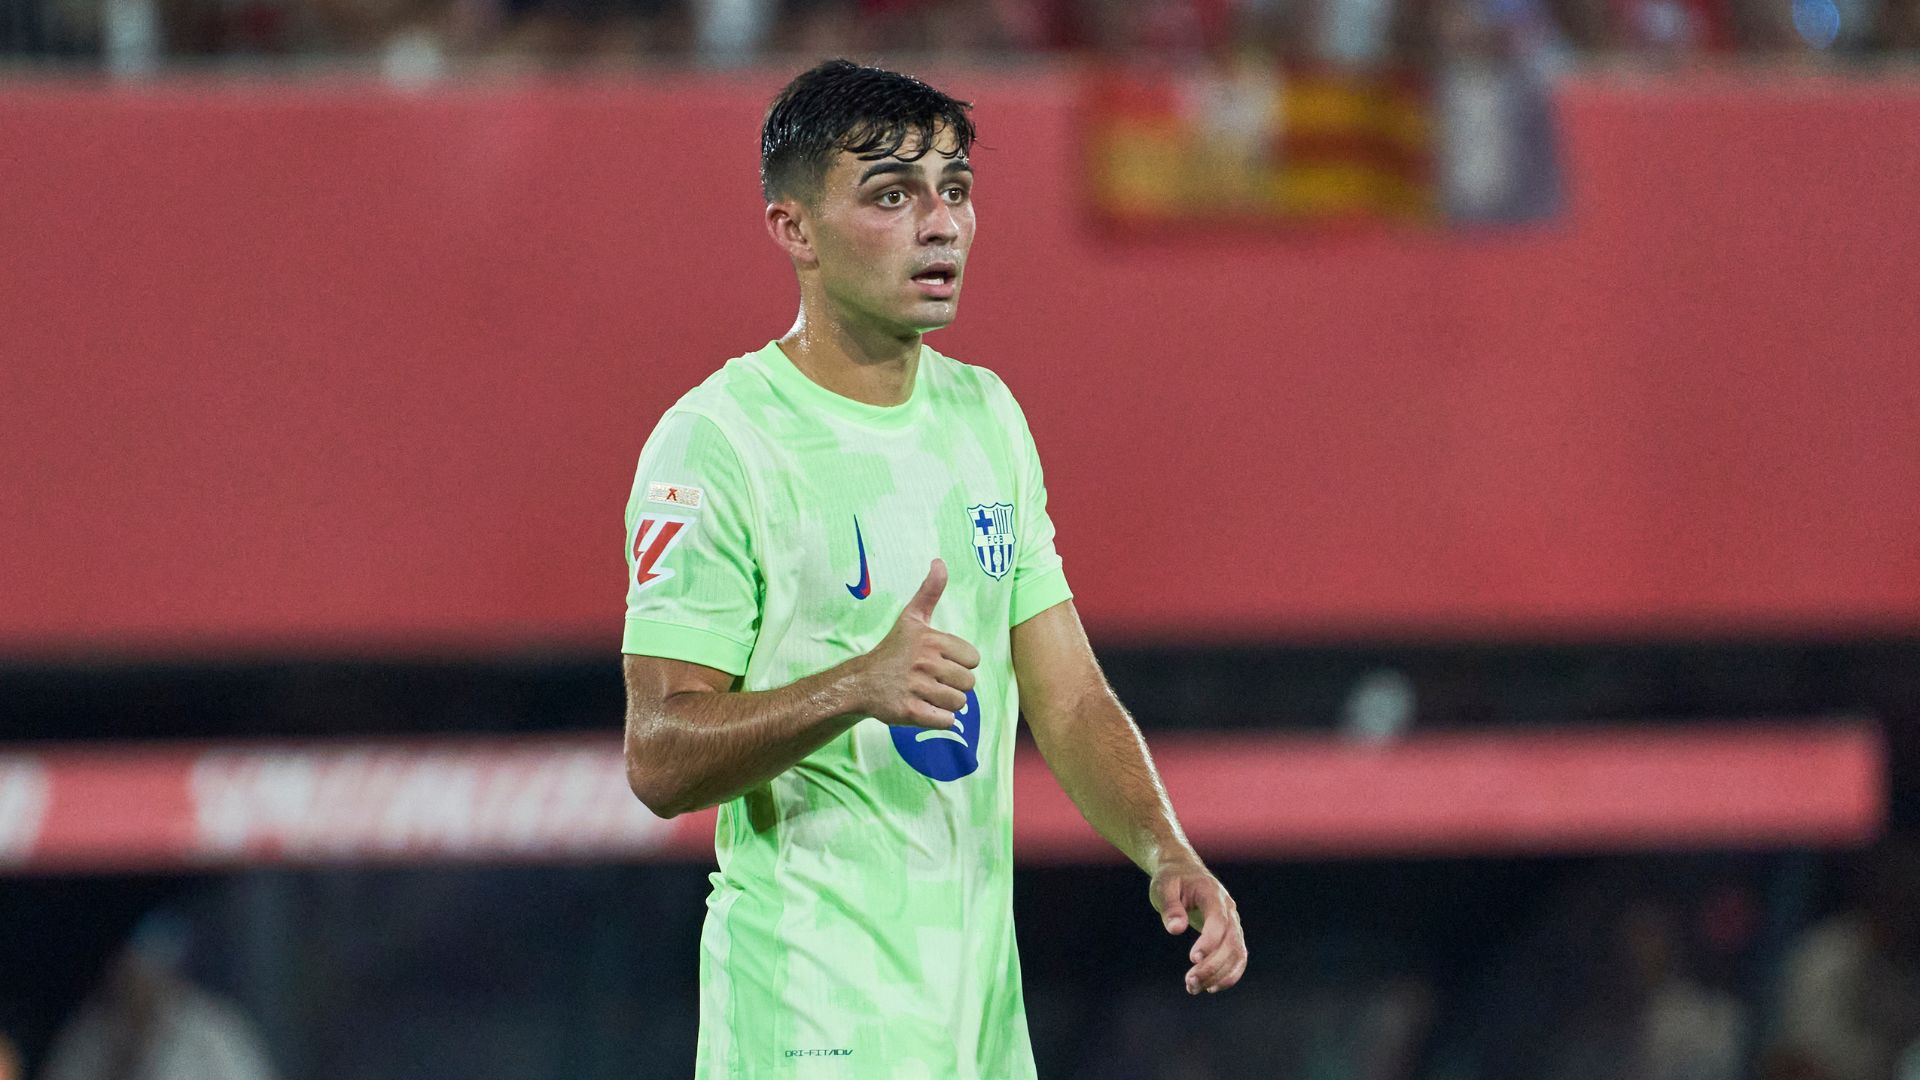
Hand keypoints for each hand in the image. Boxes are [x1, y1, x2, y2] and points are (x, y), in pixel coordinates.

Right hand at [859, 559, 980, 729]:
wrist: (861, 683)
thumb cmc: (893, 650)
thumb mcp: (911, 618)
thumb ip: (930, 591)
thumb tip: (940, 562)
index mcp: (931, 640)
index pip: (973, 659)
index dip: (960, 663)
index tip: (941, 662)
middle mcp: (924, 663)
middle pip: (969, 684)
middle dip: (955, 685)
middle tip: (933, 681)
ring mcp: (916, 688)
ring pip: (959, 703)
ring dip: (947, 703)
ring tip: (928, 694)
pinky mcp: (910, 712)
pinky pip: (946, 721)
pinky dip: (939, 719)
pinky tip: (924, 709)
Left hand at [1150, 860, 1246, 994]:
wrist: (1183, 871)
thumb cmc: (1171, 879)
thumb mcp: (1163, 887)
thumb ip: (1170, 907)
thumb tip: (1175, 929)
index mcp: (1213, 894)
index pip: (1218, 921)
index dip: (1210, 941)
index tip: (1192, 959)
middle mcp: (1229, 910)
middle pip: (1231, 942)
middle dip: (1212, 966)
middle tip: (1189, 983)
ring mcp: (1233, 923)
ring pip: (1237, 954)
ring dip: (1220, 975)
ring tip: (1194, 988)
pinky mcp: (1231, 934)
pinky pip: (1238, 957)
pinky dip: (1229, 974)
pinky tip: (1210, 987)